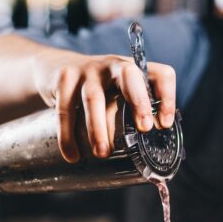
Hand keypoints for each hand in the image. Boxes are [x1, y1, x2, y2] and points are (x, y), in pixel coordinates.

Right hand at [33, 50, 176, 162]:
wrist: (55, 67)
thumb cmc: (97, 90)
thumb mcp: (118, 95)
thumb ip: (132, 115)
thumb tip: (147, 150)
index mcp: (134, 71)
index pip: (160, 74)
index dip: (167, 96)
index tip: (165, 124)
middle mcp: (113, 66)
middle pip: (129, 75)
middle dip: (139, 101)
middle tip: (144, 129)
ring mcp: (87, 70)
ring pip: (94, 97)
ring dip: (99, 127)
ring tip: (103, 153)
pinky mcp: (64, 79)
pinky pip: (65, 109)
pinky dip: (68, 135)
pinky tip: (73, 155)